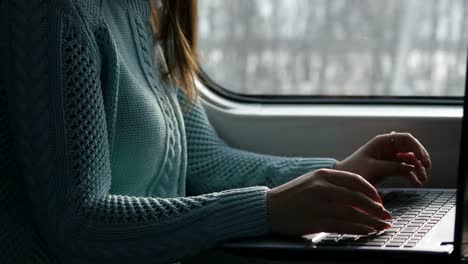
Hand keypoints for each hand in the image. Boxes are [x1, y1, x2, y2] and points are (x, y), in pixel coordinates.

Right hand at [266, 169, 391, 235]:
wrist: (268, 208)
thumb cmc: (292, 196)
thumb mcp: (311, 182)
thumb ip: (333, 186)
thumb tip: (359, 198)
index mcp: (322, 175)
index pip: (355, 180)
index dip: (372, 191)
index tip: (380, 200)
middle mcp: (322, 188)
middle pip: (358, 197)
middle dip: (376, 208)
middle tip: (387, 215)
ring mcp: (318, 205)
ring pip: (353, 213)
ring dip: (371, 221)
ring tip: (383, 226)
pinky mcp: (315, 221)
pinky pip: (343, 226)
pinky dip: (359, 229)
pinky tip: (368, 231)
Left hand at [335, 132, 431, 186]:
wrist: (342, 181)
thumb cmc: (354, 170)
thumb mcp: (374, 169)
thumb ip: (393, 167)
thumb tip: (411, 168)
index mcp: (382, 142)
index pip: (406, 139)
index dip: (418, 148)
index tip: (424, 161)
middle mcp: (387, 148)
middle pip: (411, 149)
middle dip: (420, 159)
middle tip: (427, 170)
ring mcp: (389, 158)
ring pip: (410, 160)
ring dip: (418, 169)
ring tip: (422, 180)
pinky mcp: (388, 168)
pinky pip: (404, 169)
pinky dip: (411, 175)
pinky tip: (416, 183)